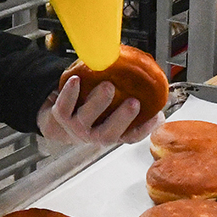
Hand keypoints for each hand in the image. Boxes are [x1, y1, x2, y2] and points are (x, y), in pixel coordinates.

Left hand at [35, 76, 162, 147]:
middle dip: (122, 118)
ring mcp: (77, 126)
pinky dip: (69, 93)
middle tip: (134, 103)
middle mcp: (95, 135)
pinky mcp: (61, 116)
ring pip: (86, 118)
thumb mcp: (112, 112)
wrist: (59, 121)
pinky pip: (64, 107)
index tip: (156, 116)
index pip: (131, 136)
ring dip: (98, 102)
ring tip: (108, 85)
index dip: (144, 129)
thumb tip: (158, 88)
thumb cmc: (92, 113)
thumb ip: (131, 102)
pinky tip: (76, 80)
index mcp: (111, 133)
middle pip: (108, 133)